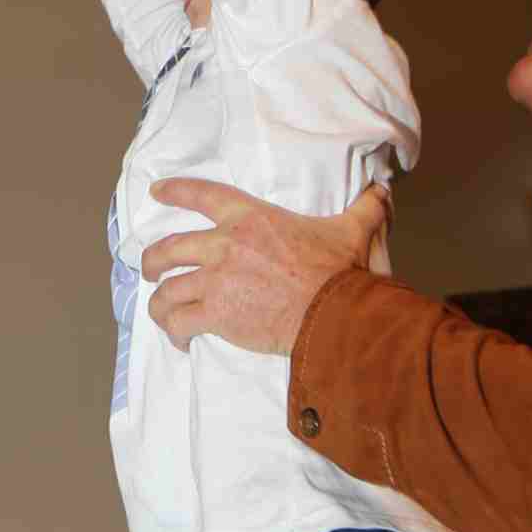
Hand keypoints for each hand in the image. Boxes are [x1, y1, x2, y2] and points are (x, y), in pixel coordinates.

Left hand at [141, 179, 388, 353]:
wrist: (334, 314)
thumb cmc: (341, 273)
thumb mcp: (354, 230)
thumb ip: (363, 208)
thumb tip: (381, 191)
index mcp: (251, 218)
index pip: (203, 195)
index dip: (176, 191)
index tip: (157, 191)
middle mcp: (225, 245)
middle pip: (168, 248)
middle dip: (152, 260)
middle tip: (149, 268)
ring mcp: (216, 281)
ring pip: (167, 290)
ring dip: (160, 302)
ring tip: (162, 312)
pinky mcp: (216, 315)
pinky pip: (178, 322)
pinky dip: (174, 332)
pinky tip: (181, 340)